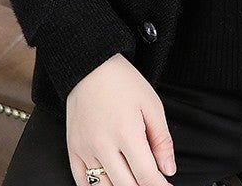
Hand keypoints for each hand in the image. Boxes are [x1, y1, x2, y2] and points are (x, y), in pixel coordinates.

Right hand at [66, 52, 176, 185]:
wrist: (91, 67)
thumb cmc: (123, 83)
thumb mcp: (152, 105)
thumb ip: (162, 140)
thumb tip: (168, 170)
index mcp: (127, 132)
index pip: (146, 176)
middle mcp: (104, 145)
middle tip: (151, 181)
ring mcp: (85, 150)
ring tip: (133, 178)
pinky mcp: (73, 150)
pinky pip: (82, 183)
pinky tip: (110, 183)